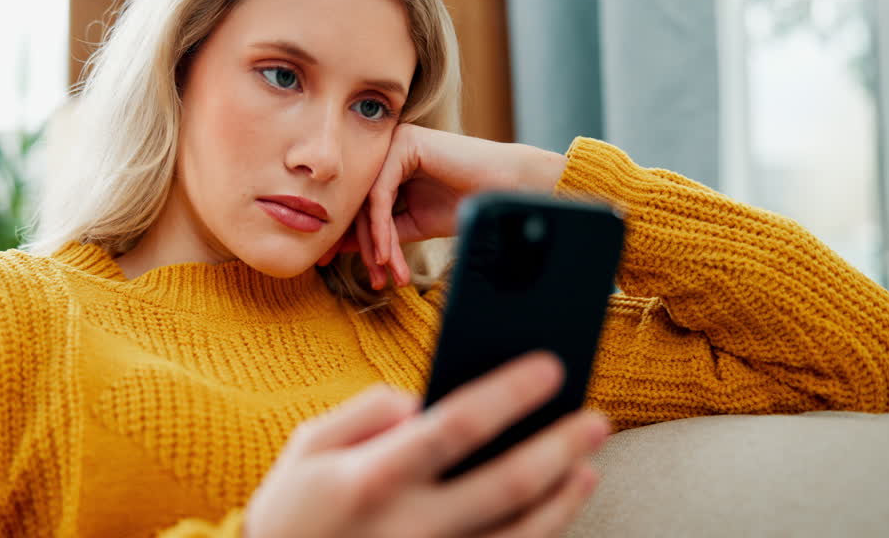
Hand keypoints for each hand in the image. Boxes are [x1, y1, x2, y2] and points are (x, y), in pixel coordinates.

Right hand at [242, 351, 609, 537]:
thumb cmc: (292, 514)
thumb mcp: (307, 449)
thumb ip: (365, 412)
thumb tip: (423, 399)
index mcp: (372, 478)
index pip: (456, 425)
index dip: (509, 393)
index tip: (549, 366)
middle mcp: (409, 527)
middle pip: (506, 484)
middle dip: (560, 445)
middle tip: (595, 418)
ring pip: (520, 535)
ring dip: (563, 497)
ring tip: (586, 463)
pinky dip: (542, 534)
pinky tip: (557, 509)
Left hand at [318, 124, 567, 288]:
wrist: (507, 190)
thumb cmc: (467, 203)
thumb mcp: (414, 224)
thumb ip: (383, 230)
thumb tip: (341, 244)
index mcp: (389, 163)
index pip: (363, 204)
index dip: (354, 239)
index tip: (349, 270)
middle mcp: (388, 148)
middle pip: (362, 203)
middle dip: (365, 246)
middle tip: (373, 279)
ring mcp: (395, 143)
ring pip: (369, 201)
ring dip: (376, 243)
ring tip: (385, 272)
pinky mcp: (404, 145)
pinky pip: (381, 194)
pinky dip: (383, 229)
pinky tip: (387, 254)